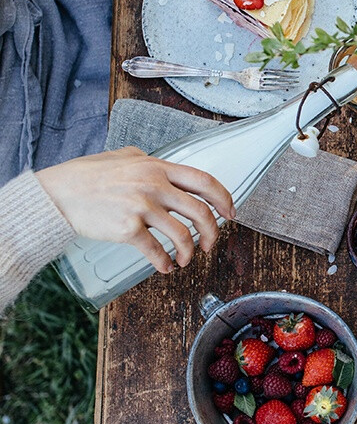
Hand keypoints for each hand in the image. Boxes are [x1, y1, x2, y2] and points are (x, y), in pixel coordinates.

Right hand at [37, 149, 234, 274]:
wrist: (59, 193)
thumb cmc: (87, 176)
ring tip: (185, 260)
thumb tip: (163, 168)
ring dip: (189, 252)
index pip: (204, 180)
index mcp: (157, 167)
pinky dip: (164, 264)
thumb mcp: (123, 156)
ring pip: (183, 234)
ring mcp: (141, 206)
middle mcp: (154, 185)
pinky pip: (156, 251)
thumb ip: (147, 161)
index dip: (223, 198)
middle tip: (210, 244)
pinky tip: (165, 267)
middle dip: (212, 232)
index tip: (229, 212)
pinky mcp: (128, 228)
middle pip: (200, 211)